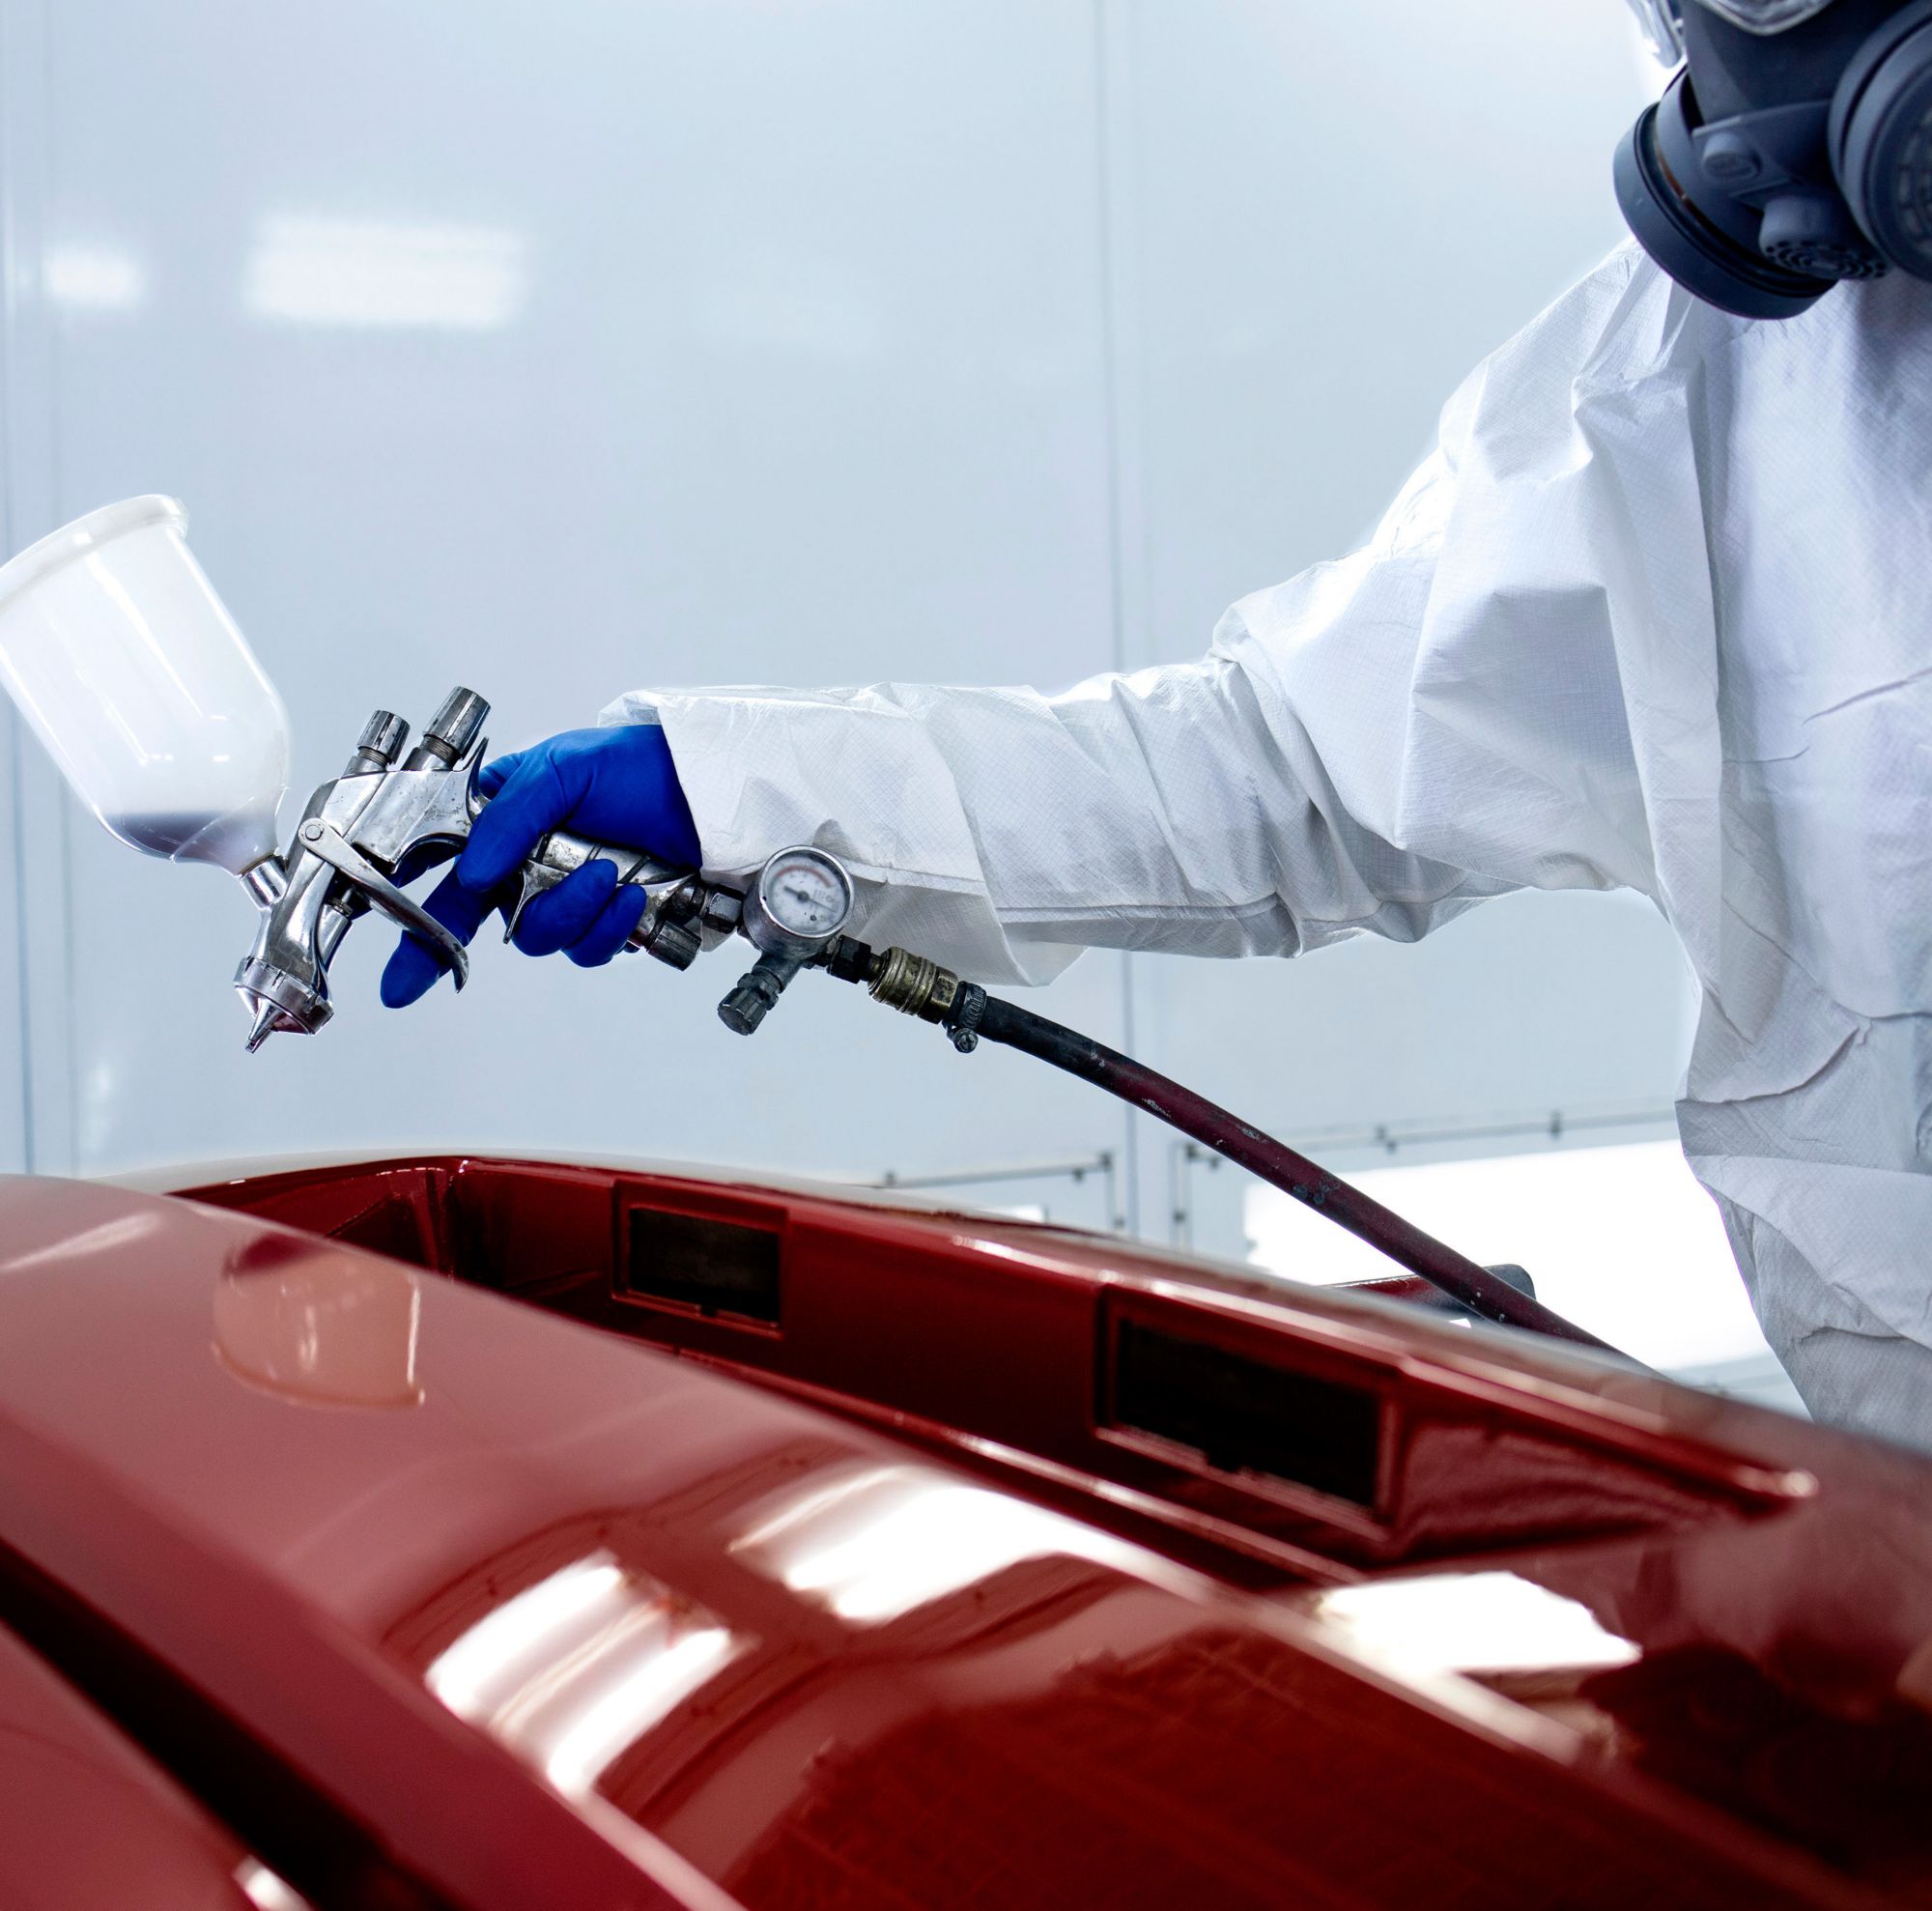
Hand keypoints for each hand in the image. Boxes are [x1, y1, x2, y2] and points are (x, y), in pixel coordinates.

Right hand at [380, 723, 699, 1006]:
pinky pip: (588, 949)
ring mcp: (565, 895)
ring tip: (609, 872)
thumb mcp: (562, 767)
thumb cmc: (635, 764)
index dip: (418, 925)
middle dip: (490, 928)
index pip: (445, 876)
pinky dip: (608, 927)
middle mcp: (526, 864)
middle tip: (494, 928)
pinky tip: (631, 895)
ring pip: (540, 938)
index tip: (400, 975)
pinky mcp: (604, 921)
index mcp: (503, 823)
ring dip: (575, 910)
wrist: (706, 793)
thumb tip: (475, 871)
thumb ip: (510, 817)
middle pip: (484, 921)